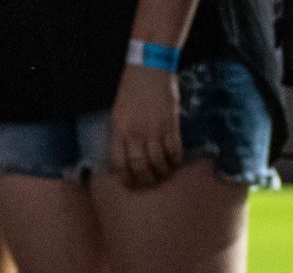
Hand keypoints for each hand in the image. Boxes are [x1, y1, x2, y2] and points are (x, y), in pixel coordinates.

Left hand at [108, 64, 182, 189]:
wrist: (150, 69)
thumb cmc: (130, 90)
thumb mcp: (118, 114)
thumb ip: (121, 135)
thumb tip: (125, 155)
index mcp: (119, 131)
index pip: (120, 164)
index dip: (126, 178)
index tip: (131, 183)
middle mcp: (136, 134)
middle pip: (140, 167)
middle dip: (145, 180)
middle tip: (148, 183)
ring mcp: (155, 130)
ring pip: (158, 162)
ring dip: (161, 173)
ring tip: (162, 175)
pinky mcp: (171, 124)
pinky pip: (174, 149)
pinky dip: (174, 160)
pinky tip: (174, 162)